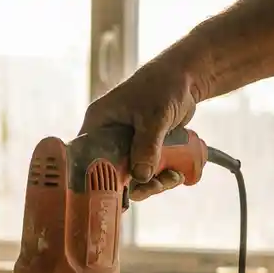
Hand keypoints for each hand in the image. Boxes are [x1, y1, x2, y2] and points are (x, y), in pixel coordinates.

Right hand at [79, 58, 200, 201]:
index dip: (95, 179)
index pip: (86, 157)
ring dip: (152, 183)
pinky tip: (176, 172)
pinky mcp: (142, 150)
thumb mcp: (154, 116)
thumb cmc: (163, 85)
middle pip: (111, 173)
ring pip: (131, 176)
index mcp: (98, 124)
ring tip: (171, 178)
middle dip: (134, 185)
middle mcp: (108, 137)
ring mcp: (125, 145)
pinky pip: (146, 171)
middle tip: (152, 188)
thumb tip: (141, 177)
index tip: (111, 194)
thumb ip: (147, 146)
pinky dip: (161, 176)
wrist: (187, 77)